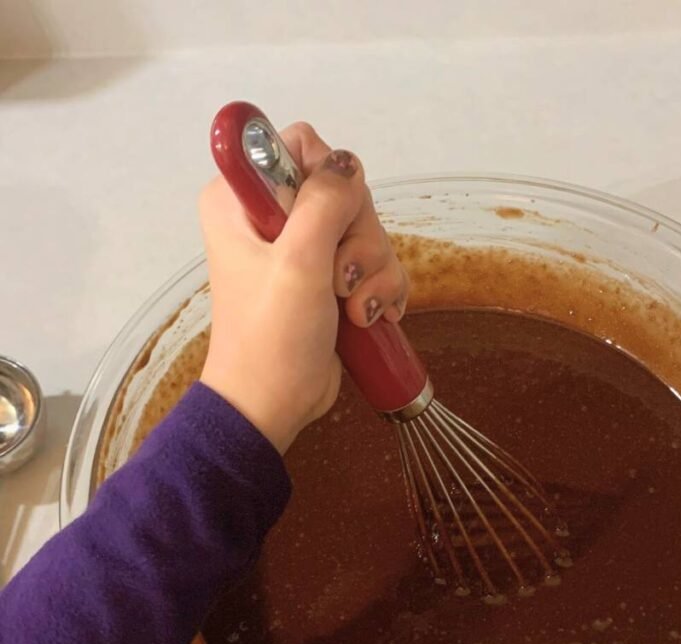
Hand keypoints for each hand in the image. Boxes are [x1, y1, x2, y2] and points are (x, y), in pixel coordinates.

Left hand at [199, 122, 409, 452]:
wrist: (273, 404)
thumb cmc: (272, 338)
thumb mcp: (298, 263)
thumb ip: (324, 203)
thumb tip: (347, 163)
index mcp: (243, 198)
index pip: (299, 146)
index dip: (327, 179)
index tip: (328, 221)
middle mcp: (273, 216)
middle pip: (344, 191)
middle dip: (359, 239)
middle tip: (340, 278)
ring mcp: (305, 250)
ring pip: (367, 230)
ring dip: (373, 272)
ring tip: (354, 310)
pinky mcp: (331, 280)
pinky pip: (375, 264)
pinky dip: (380, 290)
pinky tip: (371, 317)